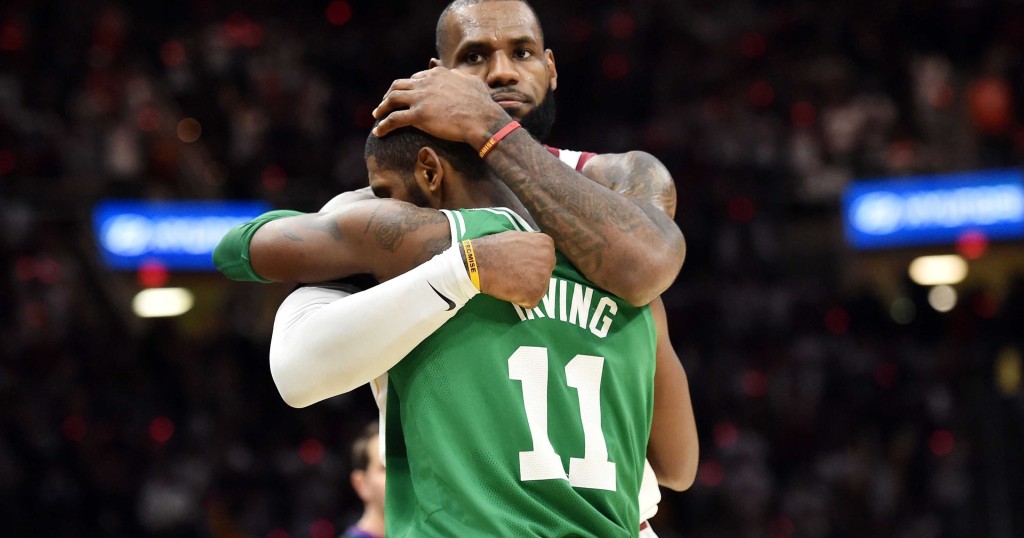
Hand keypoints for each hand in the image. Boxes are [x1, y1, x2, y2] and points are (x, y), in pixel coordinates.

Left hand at [372, 67, 510, 147]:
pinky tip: (379, 132)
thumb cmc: (482, 104)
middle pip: (399, 85)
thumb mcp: (472, 82)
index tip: (404, 95)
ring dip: (382, 108)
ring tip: (377, 116)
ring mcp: (421, 98)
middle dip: (389, 94)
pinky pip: (394, 119)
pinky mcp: (418, 115)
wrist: (482, 119)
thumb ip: (460, 76)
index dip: (408, 87)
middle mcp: (426, 83)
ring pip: (392, 99)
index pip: (415, 78)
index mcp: (437, 74)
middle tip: (385, 104)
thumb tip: (455, 74)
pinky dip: (384, 125)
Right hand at [470, 231, 554, 307]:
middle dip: (530, 278)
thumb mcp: (518, 238)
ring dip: (525, 289)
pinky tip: (509, 289)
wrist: (478, 262)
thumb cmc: (494, 249)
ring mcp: (544, 276)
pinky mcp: (536, 293)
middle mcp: (550, 258)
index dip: (529, 265)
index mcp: (546, 244)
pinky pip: (531, 302)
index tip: (516, 263)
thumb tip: (535, 254)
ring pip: (539, 289)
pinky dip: (520, 300)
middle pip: (544, 275)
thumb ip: (532, 246)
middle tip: (513, 273)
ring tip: (510, 280)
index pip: (545, 261)